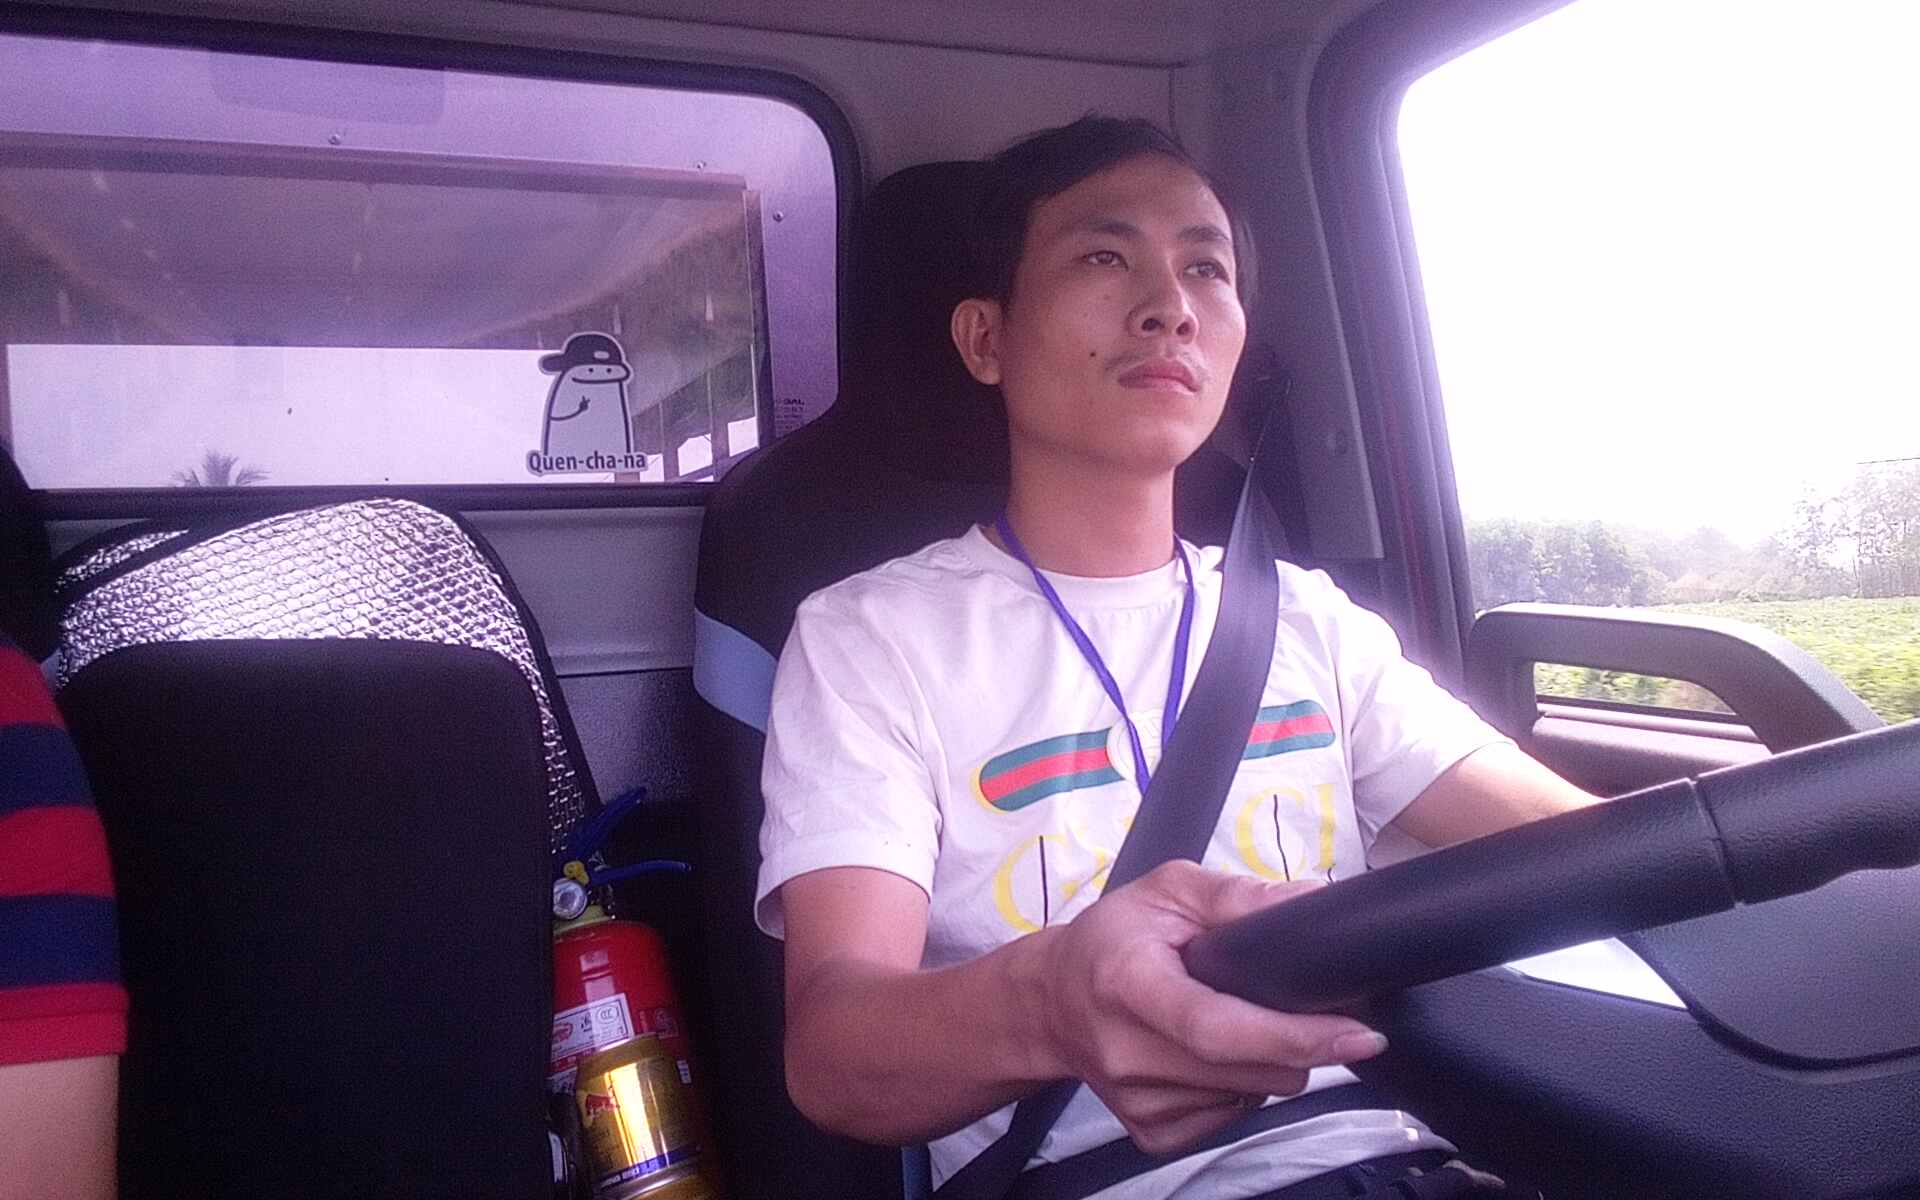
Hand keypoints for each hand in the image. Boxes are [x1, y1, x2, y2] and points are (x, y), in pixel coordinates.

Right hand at [1032, 861, 1387, 1155]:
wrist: (1050, 1001)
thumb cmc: (1113, 938)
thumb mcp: (1167, 891)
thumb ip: (1235, 896)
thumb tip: (1311, 904)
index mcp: (1129, 984)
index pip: (1218, 1027)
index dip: (1293, 1035)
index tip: (1358, 1034)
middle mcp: (1127, 1053)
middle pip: (1251, 1071)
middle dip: (1298, 1043)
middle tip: (1300, 1007)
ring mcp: (1137, 1102)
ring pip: (1252, 1098)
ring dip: (1268, 1064)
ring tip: (1235, 1020)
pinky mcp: (1148, 1133)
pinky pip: (1230, 1119)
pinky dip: (1240, 1088)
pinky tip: (1213, 1055)